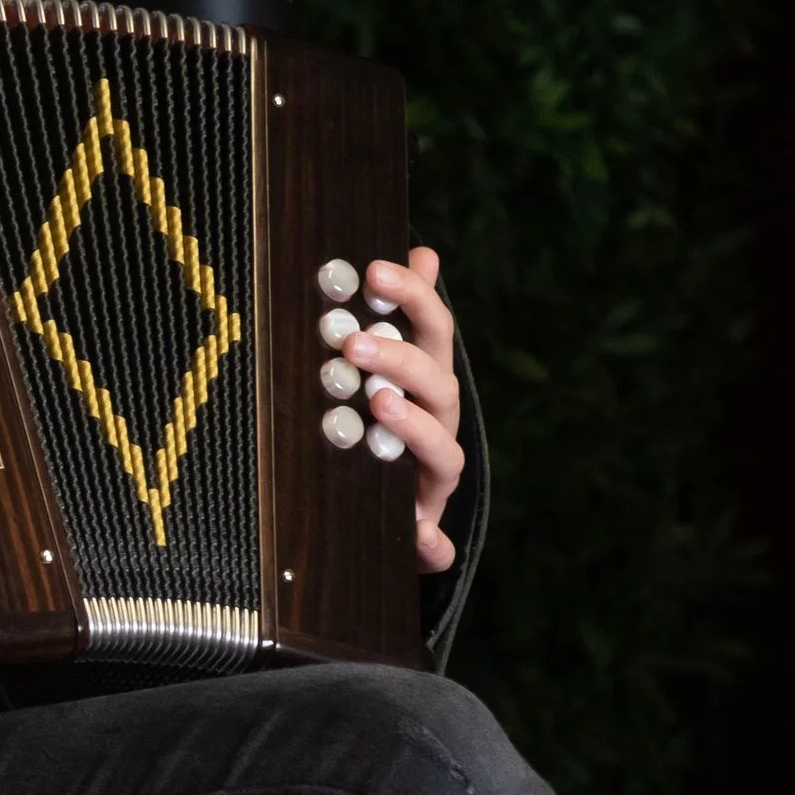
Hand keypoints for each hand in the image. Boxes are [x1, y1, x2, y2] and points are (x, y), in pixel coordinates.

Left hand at [352, 247, 465, 573]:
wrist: (381, 506)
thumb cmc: (383, 426)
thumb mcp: (387, 368)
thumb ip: (403, 315)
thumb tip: (424, 251)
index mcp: (429, 381)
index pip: (432, 330)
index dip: (412, 297)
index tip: (376, 268)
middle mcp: (438, 423)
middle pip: (437, 384)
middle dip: (400, 360)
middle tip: (352, 345)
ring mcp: (435, 477)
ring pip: (441, 451)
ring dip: (414, 429)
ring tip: (378, 407)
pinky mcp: (426, 528)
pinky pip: (434, 541)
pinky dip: (432, 543)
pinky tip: (423, 540)